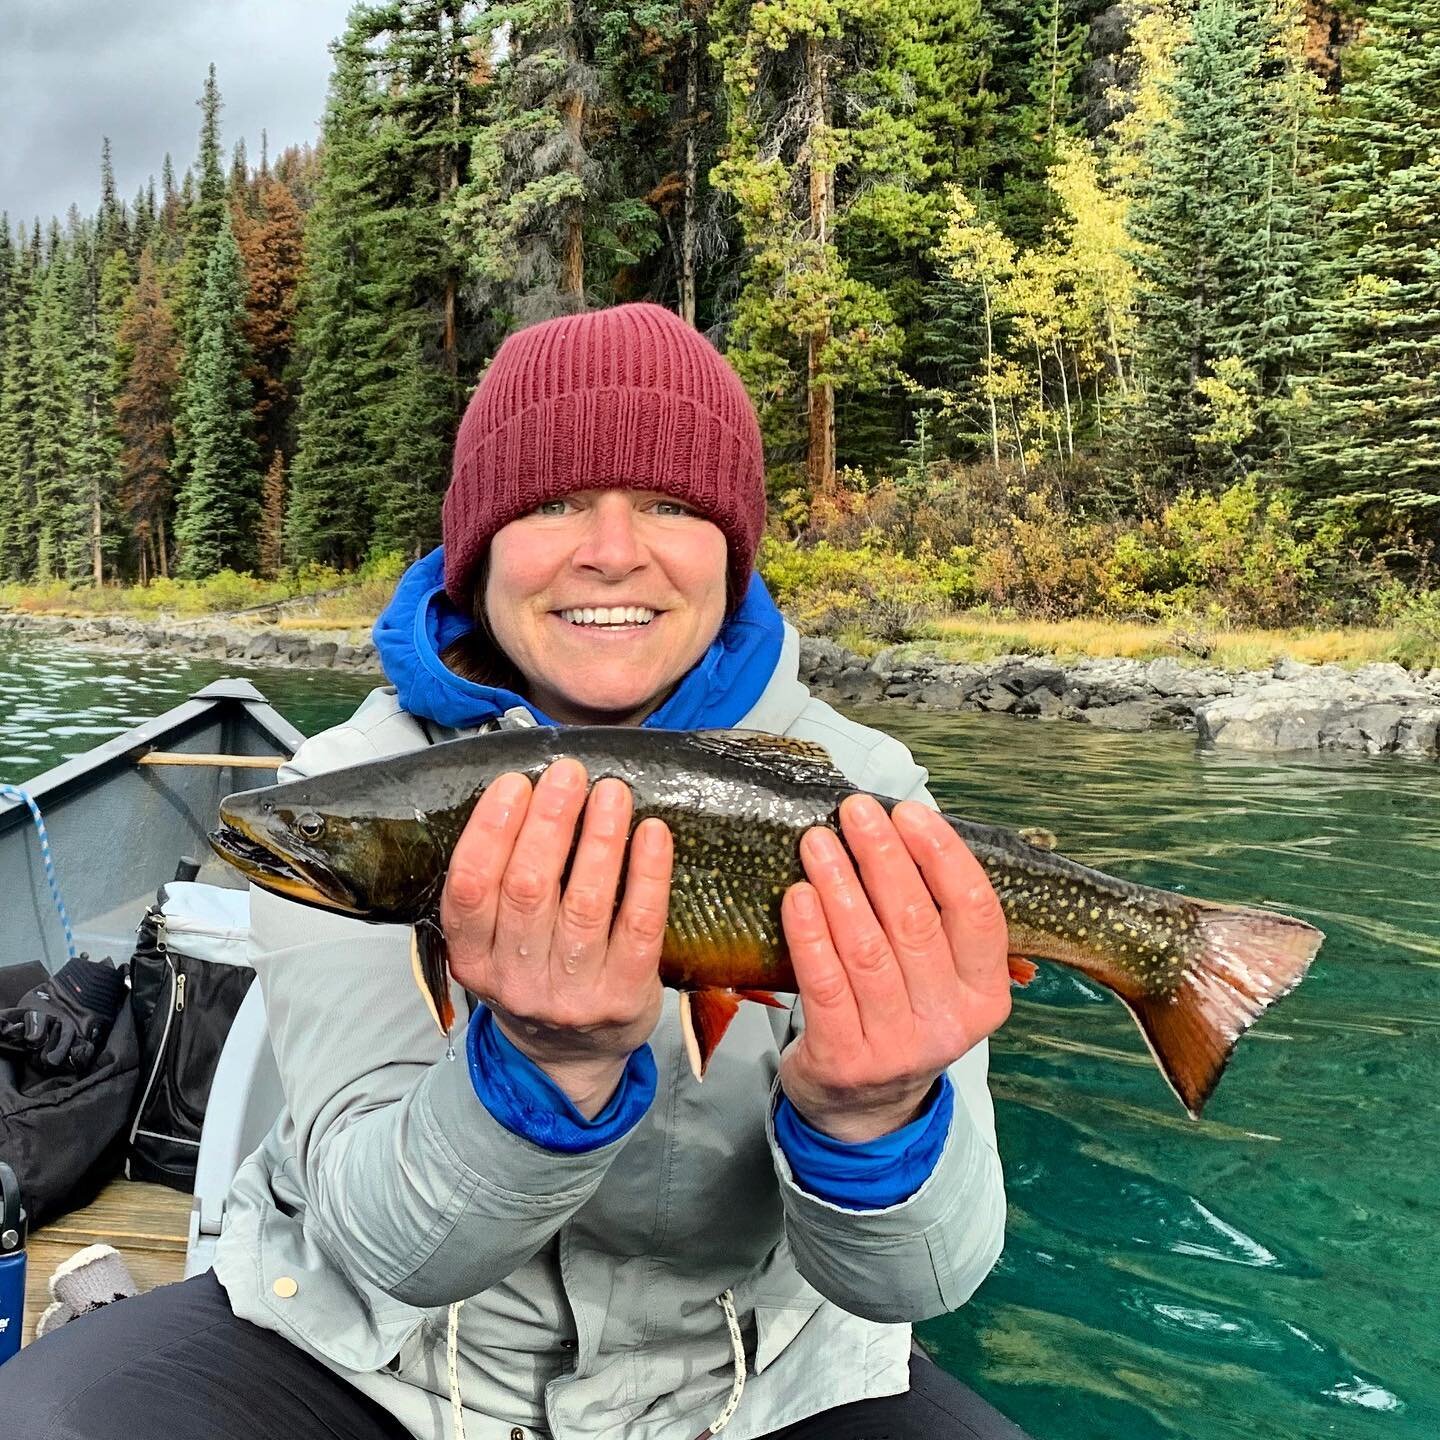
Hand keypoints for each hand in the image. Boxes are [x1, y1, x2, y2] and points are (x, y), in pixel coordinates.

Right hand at [440, 760, 671, 1117]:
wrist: (571, 1057)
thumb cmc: (535, 973)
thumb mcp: (494, 943)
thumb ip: (499, 883)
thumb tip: (527, 792)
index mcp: (474, 960)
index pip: (470, 889)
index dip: (491, 830)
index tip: (515, 783)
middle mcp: (517, 980)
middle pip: (528, 889)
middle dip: (549, 822)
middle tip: (569, 773)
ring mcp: (573, 993)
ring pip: (586, 904)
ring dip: (600, 839)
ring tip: (612, 792)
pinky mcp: (625, 996)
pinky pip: (640, 926)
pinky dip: (648, 874)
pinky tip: (652, 832)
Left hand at [778, 796, 1011, 1143]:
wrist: (861, 1108)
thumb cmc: (897, 1015)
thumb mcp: (937, 979)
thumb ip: (931, 916)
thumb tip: (898, 826)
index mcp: (985, 995)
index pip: (977, 912)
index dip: (943, 856)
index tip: (910, 812)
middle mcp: (948, 1023)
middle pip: (915, 924)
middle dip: (883, 857)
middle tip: (855, 811)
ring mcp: (897, 1047)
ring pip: (867, 950)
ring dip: (839, 886)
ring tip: (817, 842)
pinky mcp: (844, 1060)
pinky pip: (824, 985)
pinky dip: (810, 935)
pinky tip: (797, 896)